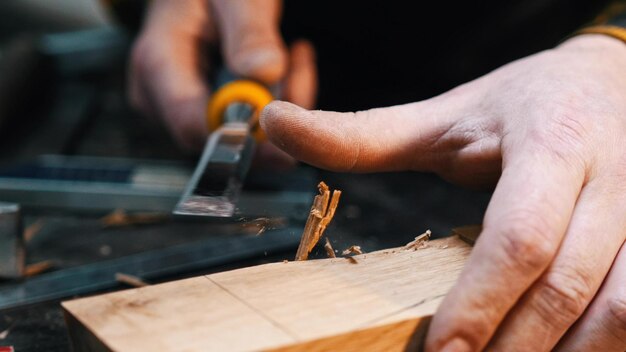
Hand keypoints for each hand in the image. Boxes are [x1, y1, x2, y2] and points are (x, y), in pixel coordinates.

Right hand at [128, 0, 315, 156]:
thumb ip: (249, 30)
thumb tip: (263, 72)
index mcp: (158, 63)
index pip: (191, 124)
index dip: (241, 133)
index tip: (287, 119)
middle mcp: (161, 96)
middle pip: (220, 135)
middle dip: (270, 114)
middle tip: (299, 67)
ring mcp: (180, 107)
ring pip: (240, 134)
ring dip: (278, 104)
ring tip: (293, 55)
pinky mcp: (203, 112)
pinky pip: (245, 126)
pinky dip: (274, 102)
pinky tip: (285, 66)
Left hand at [260, 34, 625, 350]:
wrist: (610, 80)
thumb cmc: (524, 103)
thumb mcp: (446, 114)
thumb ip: (363, 133)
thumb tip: (275, 123)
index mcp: (551, 143)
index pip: (518, 236)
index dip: (479, 302)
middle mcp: (614, 180)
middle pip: (567, 285)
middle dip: (514, 346)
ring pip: (619, 311)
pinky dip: (599, 347)